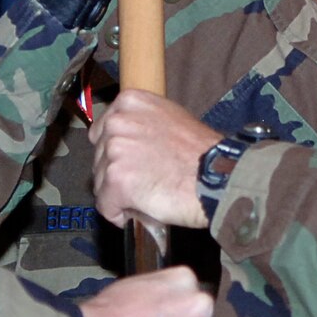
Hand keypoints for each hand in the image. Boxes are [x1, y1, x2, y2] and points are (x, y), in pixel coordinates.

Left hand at [90, 89, 216, 228]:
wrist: (218, 176)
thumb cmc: (202, 153)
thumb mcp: (169, 118)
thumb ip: (142, 125)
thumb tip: (127, 145)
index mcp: (129, 102)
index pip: (102, 133)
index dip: (117, 154)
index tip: (133, 164)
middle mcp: (117, 121)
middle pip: (99, 158)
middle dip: (117, 174)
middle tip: (146, 181)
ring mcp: (115, 150)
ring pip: (101, 183)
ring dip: (120, 195)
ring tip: (150, 194)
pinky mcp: (116, 179)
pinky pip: (106, 205)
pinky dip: (120, 214)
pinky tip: (143, 209)